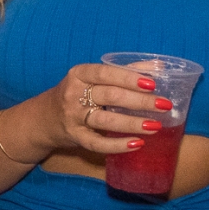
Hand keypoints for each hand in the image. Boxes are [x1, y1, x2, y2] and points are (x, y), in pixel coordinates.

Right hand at [38, 63, 168, 156]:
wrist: (44, 119)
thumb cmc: (77, 94)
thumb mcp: (92, 78)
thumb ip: (124, 71)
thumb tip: (159, 65)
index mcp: (79, 74)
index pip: (105, 73)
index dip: (129, 77)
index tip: (152, 83)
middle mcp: (73, 94)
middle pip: (110, 96)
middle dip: (140, 101)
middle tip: (164, 105)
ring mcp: (72, 117)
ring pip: (105, 119)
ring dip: (132, 123)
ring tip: (156, 125)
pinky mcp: (74, 136)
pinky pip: (97, 143)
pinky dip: (117, 145)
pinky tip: (138, 144)